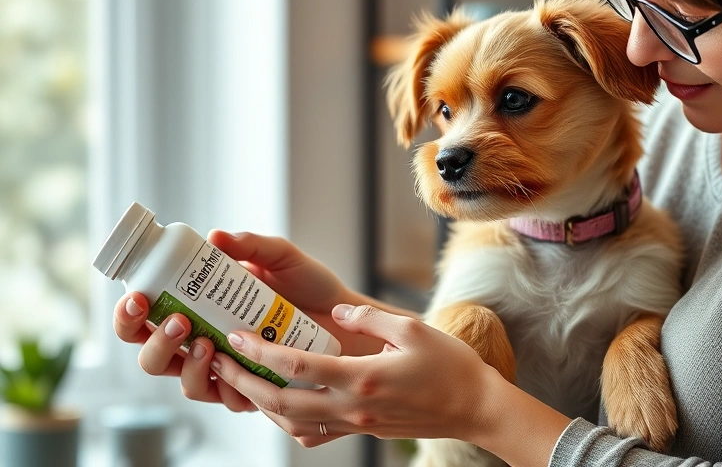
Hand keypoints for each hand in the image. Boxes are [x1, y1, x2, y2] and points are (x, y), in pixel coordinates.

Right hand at [112, 230, 350, 411]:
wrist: (346, 317)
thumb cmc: (309, 285)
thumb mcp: (280, 256)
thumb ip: (250, 244)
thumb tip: (215, 236)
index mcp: (198, 308)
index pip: (146, 316)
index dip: (129, 315)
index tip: (137, 299)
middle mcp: (203, 342)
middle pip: (151, 356)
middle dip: (151, 342)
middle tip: (176, 321)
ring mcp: (225, 370)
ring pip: (182, 383)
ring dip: (185, 364)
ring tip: (206, 342)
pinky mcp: (251, 390)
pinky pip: (224, 397)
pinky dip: (221, 383)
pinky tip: (231, 364)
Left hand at [208, 304, 501, 447]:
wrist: (474, 406)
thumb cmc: (449, 364)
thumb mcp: (410, 328)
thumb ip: (367, 318)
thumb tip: (336, 312)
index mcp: (362, 377)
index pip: (297, 366)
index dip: (260, 352)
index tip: (237, 337)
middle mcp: (353, 406)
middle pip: (282, 403)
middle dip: (246, 384)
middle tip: (221, 364)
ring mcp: (357, 423)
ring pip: (293, 424)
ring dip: (262, 405)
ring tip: (243, 382)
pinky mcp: (363, 430)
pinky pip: (316, 433)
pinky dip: (290, 421)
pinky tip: (281, 403)